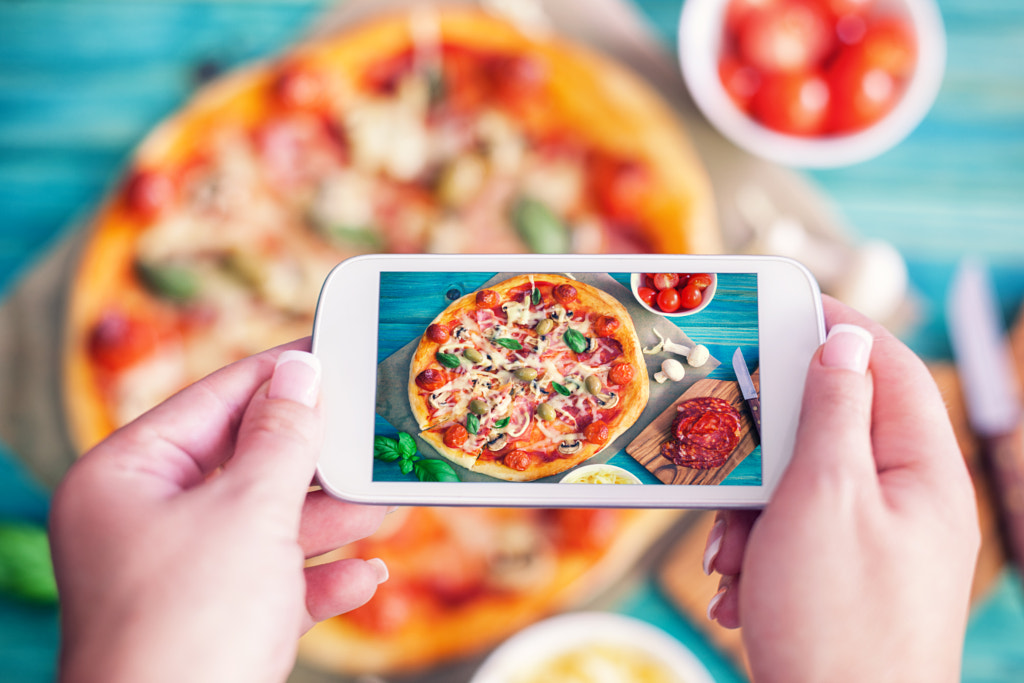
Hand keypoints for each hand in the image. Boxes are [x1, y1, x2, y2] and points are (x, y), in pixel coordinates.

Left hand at [50, 341, 389, 682]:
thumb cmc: (191, 623)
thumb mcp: (249, 510)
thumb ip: (282, 436)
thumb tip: (300, 371)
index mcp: (128, 477)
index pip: (214, 398)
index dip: (280, 373)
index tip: (335, 351)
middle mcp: (145, 521)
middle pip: (246, 464)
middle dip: (315, 460)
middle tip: (371, 432)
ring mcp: (176, 576)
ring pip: (266, 526)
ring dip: (329, 522)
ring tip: (385, 506)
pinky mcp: (210, 624)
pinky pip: (272, 585)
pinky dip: (319, 581)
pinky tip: (367, 577)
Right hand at [703, 296, 979, 681]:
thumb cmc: (837, 620)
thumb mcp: (826, 496)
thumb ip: (837, 411)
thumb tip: (849, 338)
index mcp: (922, 472)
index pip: (887, 366)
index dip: (838, 325)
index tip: (783, 303)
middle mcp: (906, 502)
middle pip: (834, 429)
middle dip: (771, 446)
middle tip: (731, 455)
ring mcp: (877, 543)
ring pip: (803, 486)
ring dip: (753, 509)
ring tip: (733, 551)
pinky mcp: (844, 578)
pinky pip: (795, 535)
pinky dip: (757, 549)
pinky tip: (737, 585)